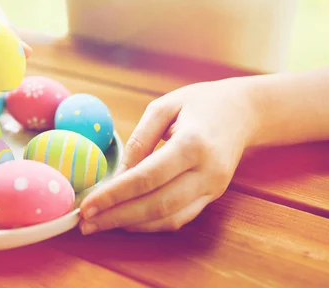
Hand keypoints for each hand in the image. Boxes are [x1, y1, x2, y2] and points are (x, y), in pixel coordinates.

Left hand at [79, 78, 259, 233]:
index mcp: (193, 144)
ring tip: (99, 225)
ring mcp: (213, 188)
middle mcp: (206, 172)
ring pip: (169, 218)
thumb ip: (140, 139)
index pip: (147, 178)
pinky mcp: (213, 196)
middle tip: (85, 223)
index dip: (115, 195)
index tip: (87, 205)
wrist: (244, 111)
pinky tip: (125, 221)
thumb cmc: (200, 102)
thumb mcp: (164, 106)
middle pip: (157, 204)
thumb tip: (119, 174)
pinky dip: (150, 224)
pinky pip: (180, 218)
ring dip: (131, 225)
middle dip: (117, 217)